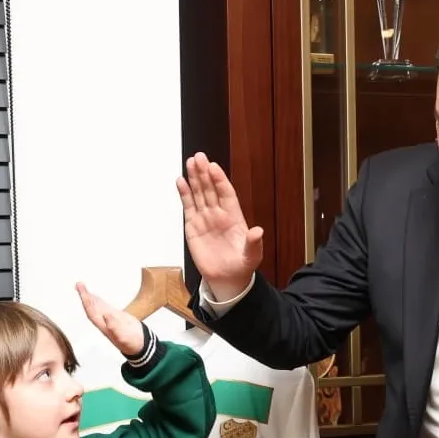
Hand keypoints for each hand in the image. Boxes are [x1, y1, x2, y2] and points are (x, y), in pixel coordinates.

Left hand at [77, 282, 144, 356]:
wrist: (140, 344)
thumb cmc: (132, 342)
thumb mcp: (123, 336)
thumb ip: (114, 326)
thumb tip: (106, 315)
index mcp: (103, 326)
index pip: (92, 312)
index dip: (87, 303)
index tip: (82, 292)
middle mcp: (103, 321)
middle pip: (91, 308)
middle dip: (85, 296)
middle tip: (79, 284)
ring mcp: (108, 318)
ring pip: (96, 306)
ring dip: (89, 297)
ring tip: (82, 286)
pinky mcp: (115, 316)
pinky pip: (103, 307)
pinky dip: (98, 300)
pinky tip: (95, 296)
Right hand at [177, 152, 263, 298]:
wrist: (227, 280)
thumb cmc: (241, 266)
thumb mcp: (252, 256)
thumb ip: (254, 244)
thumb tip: (258, 231)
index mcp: (234, 217)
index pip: (226, 194)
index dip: (220, 180)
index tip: (214, 167)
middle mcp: (219, 214)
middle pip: (211, 189)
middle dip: (205, 173)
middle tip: (199, 157)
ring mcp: (205, 219)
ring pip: (199, 194)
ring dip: (194, 179)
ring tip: (190, 162)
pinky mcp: (193, 227)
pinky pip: (188, 207)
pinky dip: (184, 194)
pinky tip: (181, 181)